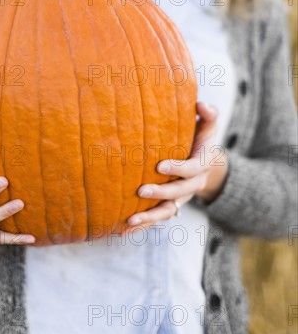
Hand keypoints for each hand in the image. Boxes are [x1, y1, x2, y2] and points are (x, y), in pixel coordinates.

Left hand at [127, 102, 228, 227]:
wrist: (207, 165)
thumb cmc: (202, 140)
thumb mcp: (208, 126)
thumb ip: (208, 115)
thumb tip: (201, 104)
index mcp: (201, 165)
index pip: (191, 169)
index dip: (177, 168)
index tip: (159, 166)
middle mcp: (192, 185)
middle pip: (178, 193)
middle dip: (160, 194)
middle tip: (140, 191)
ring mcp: (181, 198)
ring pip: (167, 212)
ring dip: (150, 217)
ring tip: (130, 220)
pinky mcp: (170, 205)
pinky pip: (157, 218)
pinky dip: (143, 226)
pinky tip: (124, 229)